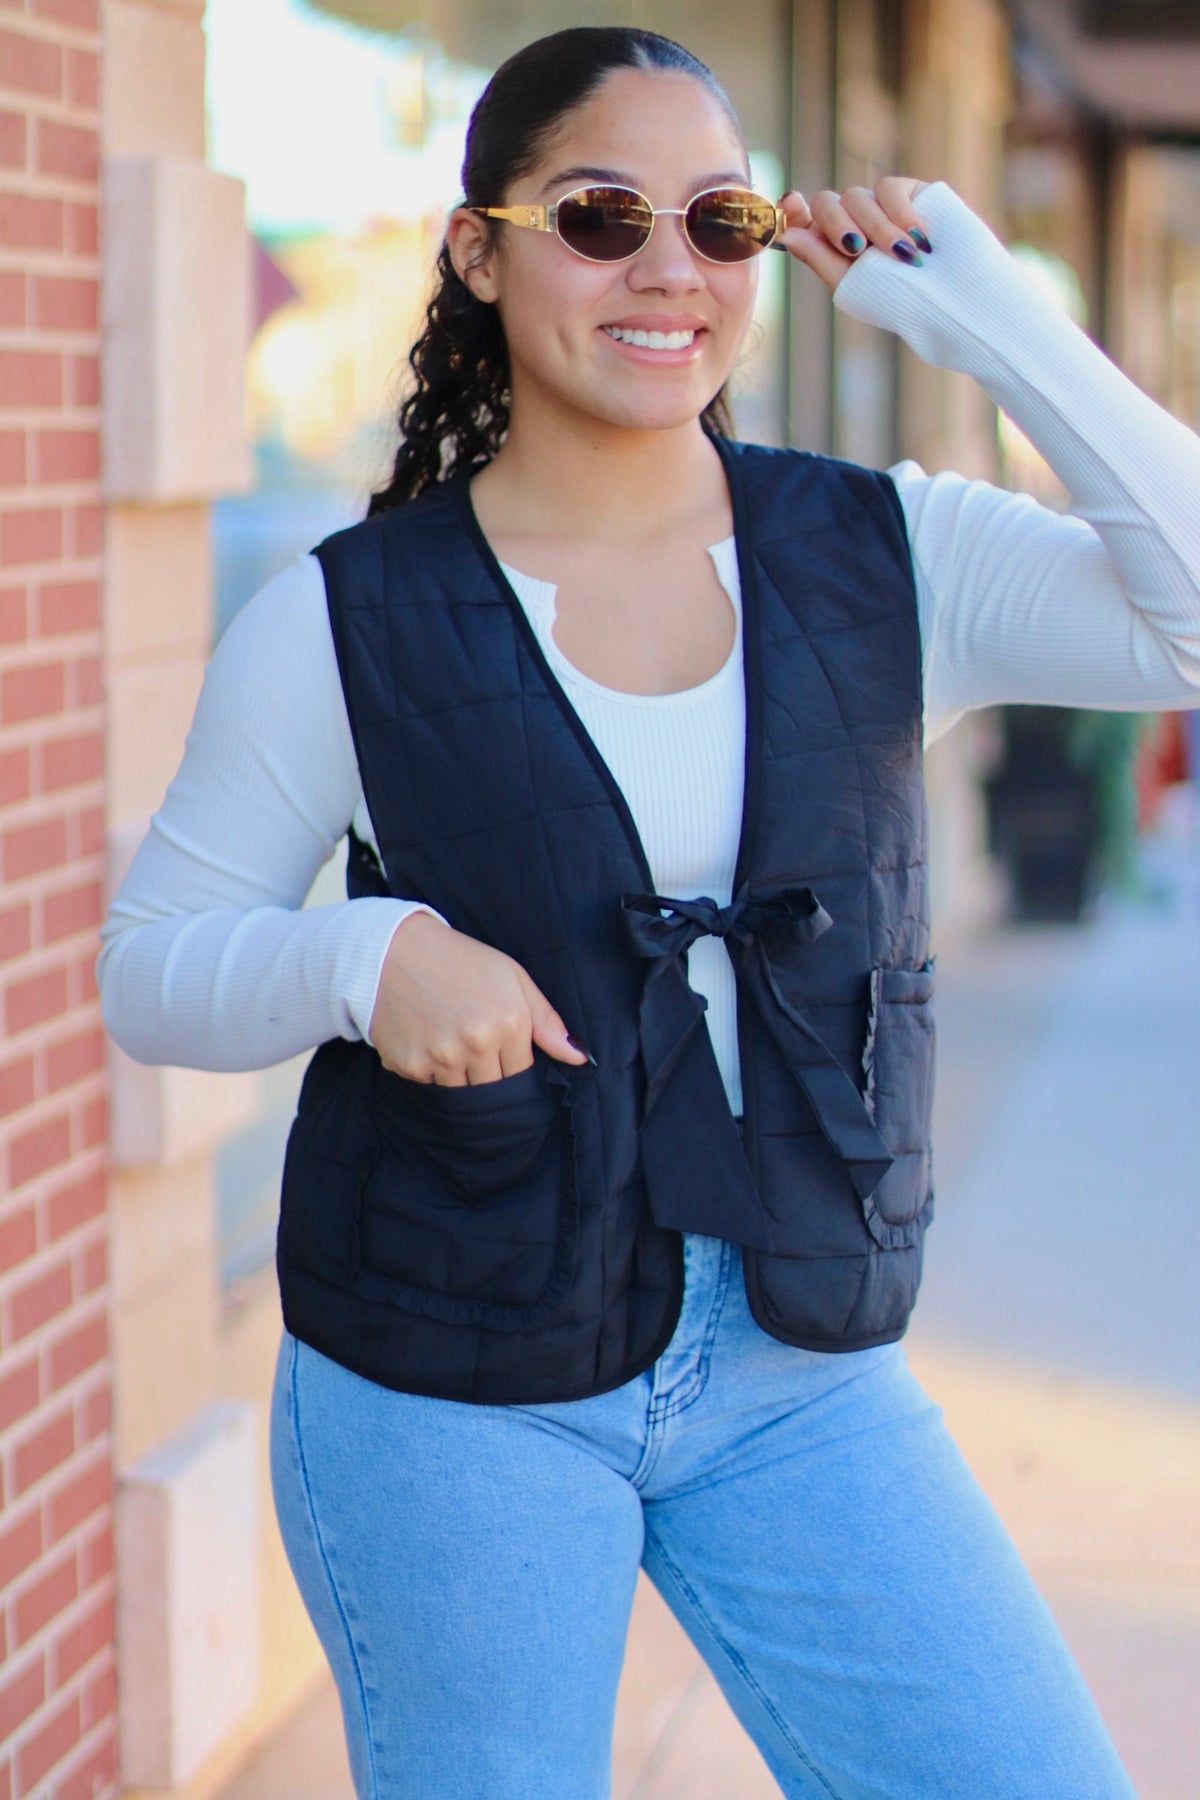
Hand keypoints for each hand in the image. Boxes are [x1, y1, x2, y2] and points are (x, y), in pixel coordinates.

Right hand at [367, 910, 591, 1085]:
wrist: (393, 949)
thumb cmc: (460, 961)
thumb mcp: (513, 978)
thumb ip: (548, 1022)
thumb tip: (581, 1059)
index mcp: (508, 1024)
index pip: (522, 1075)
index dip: (511, 1065)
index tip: (499, 1050)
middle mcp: (476, 1044)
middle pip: (493, 1091)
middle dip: (488, 1076)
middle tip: (472, 1047)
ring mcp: (440, 1058)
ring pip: (460, 1095)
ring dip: (458, 1077)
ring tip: (447, 1041)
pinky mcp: (408, 1065)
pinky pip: (427, 1087)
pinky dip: (428, 1072)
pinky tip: (424, 1040)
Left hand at [776, 176, 931, 292]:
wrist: (957, 295)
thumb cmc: (905, 301)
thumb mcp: (853, 285)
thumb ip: (818, 257)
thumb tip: (785, 233)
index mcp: (837, 253)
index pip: (805, 223)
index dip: (793, 211)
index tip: (791, 204)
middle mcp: (856, 227)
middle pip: (826, 204)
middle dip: (836, 224)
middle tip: (855, 248)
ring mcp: (882, 209)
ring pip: (856, 196)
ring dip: (876, 228)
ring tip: (903, 256)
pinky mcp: (911, 193)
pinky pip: (888, 188)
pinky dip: (900, 214)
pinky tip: (918, 240)